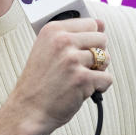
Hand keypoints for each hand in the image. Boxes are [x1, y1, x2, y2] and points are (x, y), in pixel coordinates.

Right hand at [9, 18, 112, 132]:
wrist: (27, 111)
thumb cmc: (40, 82)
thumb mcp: (48, 50)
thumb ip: (73, 35)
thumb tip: (102, 24)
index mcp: (53, 30)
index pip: (90, 23)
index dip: (89, 40)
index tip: (77, 52)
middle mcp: (62, 41)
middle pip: (102, 39)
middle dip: (96, 56)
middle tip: (78, 69)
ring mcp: (72, 60)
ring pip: (106, 59)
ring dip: (97, 72)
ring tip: (78, 80)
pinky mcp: (82, 79)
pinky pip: (107, 78)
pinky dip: (99, 88)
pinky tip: (82, 91)